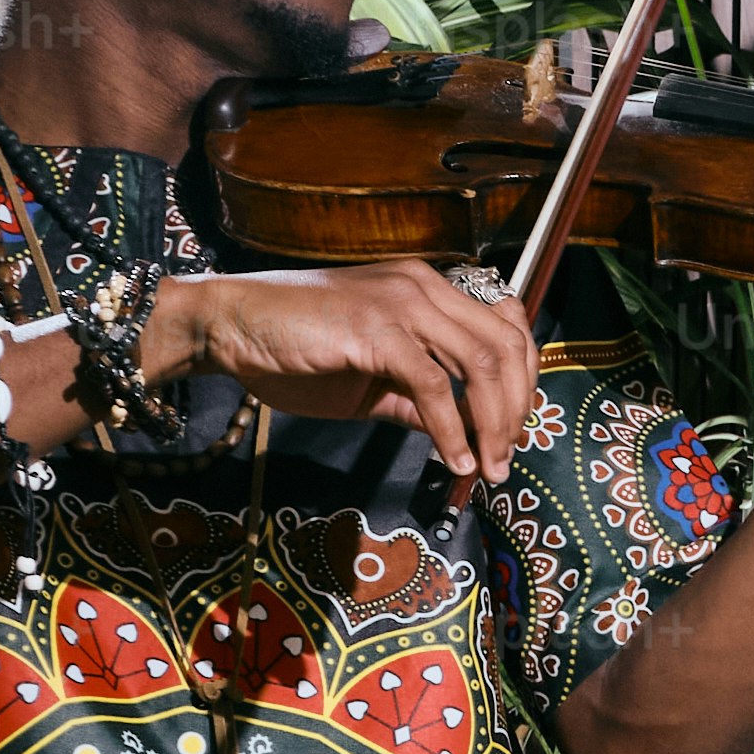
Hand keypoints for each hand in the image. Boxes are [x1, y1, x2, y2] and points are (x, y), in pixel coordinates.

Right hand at [150, 261, 541, 488]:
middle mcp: (422, 285)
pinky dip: (452, 431)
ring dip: (494, 425)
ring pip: (480, 364)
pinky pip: (434, 387)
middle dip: (517, 408)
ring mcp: (401, 302)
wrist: (229, 327)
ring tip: (487, 468)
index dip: (524, 378)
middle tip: (508, 456)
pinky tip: (454, 460)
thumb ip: (421, 401)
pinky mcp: (375, 329)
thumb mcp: (373, 380)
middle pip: (505, 345)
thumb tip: (466, 435)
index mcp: (427, 289)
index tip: (517, 427)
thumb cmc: (295, 349)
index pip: (506, 326)